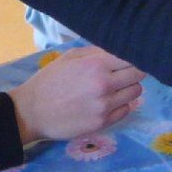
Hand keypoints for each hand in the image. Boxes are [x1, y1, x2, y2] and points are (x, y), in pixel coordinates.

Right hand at [8, 47, 145, 143]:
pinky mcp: (103, 123)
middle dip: (133, 71)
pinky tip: (108, 102)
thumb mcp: (70, 57)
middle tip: (121, 73)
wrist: (31, 112)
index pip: (132, 57)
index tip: (129, 58)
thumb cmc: (50, 80)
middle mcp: (105, 85)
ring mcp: (105, 106)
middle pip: (139, 74)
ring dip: (128, 88)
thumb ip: (97, 52)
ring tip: (114, 88)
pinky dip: (121, 105)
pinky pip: (126, 110)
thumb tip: (120, 48)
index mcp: (96, 65)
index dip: (133, 56)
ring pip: (136, 92)